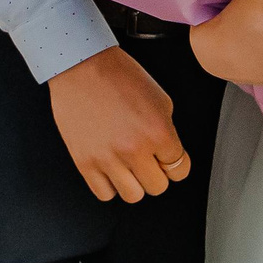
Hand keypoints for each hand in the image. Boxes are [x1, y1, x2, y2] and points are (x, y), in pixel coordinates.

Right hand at [48, 46, 188, 203]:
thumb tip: (169, 155)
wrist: (83, 67)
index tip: (169, 159)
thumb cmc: (120, 76)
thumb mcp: (160, 99)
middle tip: (148, 159)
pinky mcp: (85, 163)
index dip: (176, 164)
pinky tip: (111, 168)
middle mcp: (134, 149)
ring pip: (133, 196)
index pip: (180, 170)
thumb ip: (167, 131)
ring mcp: (108, 159)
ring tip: (129, 165)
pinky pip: (105, 194)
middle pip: (158, 187)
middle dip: (156, 173)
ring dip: (135, 183)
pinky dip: (110, 185)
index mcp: (158, 131)